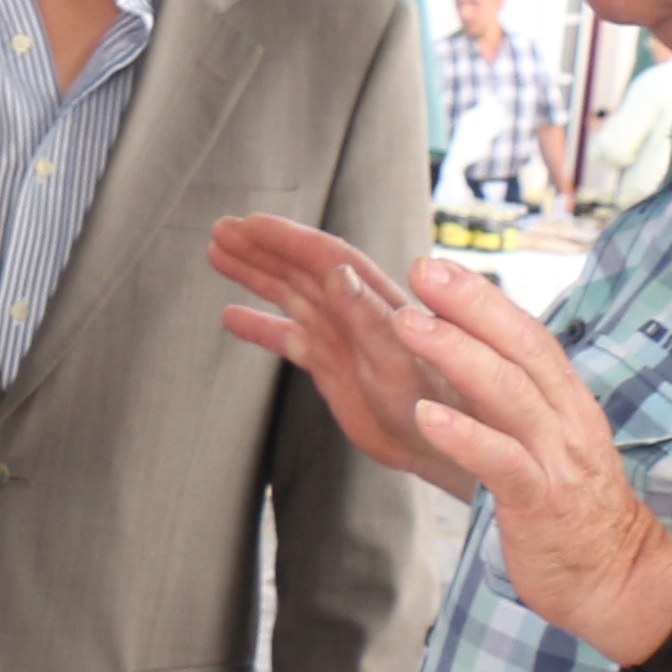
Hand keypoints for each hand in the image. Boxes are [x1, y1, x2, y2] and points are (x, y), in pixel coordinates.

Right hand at [208, 217, 470, 491]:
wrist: (453, 447)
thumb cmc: (439, 405)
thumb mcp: (401, 360)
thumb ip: (369, 317)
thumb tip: (339, 272)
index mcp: (373, 304)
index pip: (325, 258)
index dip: (288, 239)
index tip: (250, 223)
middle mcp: (355, 314)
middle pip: (302, 268)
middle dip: (262, 247)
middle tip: (221, 230)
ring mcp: (343, 339)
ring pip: (292, 295)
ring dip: (257, 274)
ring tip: (218, 255)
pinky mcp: (335, 369)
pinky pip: (290, 339)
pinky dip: (261, 327)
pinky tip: (233, 317)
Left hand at [352, 259, 671, 666]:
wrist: (617, 579)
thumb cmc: (570, 513)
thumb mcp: (547, 445)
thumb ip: (518, 406)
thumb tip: (472, 365)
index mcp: (565, 403)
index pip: (525, 335)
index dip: (481, 298)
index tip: (435, 266)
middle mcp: (567, 419)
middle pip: (521, 347)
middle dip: (470, 304)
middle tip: (421, 268)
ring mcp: (558, 459)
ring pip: (509, 393)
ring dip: (455, 354)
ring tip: (406, 323)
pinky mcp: (542, 502)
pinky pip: (501, 461)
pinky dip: (464, 435)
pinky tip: (425, 414)